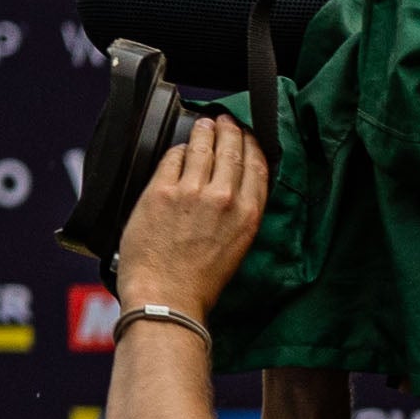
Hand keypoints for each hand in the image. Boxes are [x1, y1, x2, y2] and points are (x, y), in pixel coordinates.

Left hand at [114, 112, 271, 320]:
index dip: (253, 145)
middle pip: (232, 150)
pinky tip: (179, 148)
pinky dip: (178, 150)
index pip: (257, 166)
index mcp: (248, 216)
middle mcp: (224, 199)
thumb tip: (232, 191)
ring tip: (206, 123)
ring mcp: (191, 192)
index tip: (249, 135)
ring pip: (203, 147)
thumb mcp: (235, 248)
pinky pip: (173, 158)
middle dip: (231, 130)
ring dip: (206, 131)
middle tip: (227, 120)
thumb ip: (237, 216)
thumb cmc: (199, 282)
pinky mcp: (161, 191)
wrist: (167, 298)